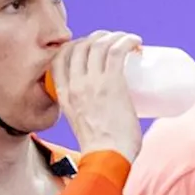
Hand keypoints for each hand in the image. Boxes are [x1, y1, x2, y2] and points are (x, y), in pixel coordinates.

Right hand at [50, 30, 143, 162]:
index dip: (74, 46)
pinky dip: (127, 41)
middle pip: (81, 46)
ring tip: (128, 40)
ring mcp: (92, 82)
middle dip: (98, 37)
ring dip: (115, 36)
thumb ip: (86, 113)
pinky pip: (117, 51)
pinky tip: (136, 41)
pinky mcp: (111, 83)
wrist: (107, 158)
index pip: (59, 58)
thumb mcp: (80, 123)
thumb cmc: (100, 148)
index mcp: (63, 94)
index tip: (89, 46)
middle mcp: (74, 84)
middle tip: (114, 42)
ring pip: (100, 44)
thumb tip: (106, 111)